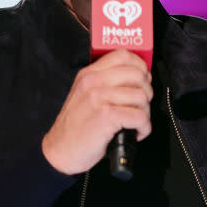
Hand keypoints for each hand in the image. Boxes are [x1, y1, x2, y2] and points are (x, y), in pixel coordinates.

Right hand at [42, 49, 152, 174]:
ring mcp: (99, 98)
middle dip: (147, 92)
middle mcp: (94, 82)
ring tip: (135, 123)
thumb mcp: (84, 95)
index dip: (140, 66)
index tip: (143, 79)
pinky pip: (139, 116)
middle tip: (140, 106)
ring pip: (141, 96)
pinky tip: (135, 132)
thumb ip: (105, 84)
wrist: (60, 150)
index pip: (123, 55)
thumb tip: (137, 78)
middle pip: (138, 74)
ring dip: (145, 113)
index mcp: (89, 74)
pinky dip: (143, 128)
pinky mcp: (106, 116)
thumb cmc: (76, 127)